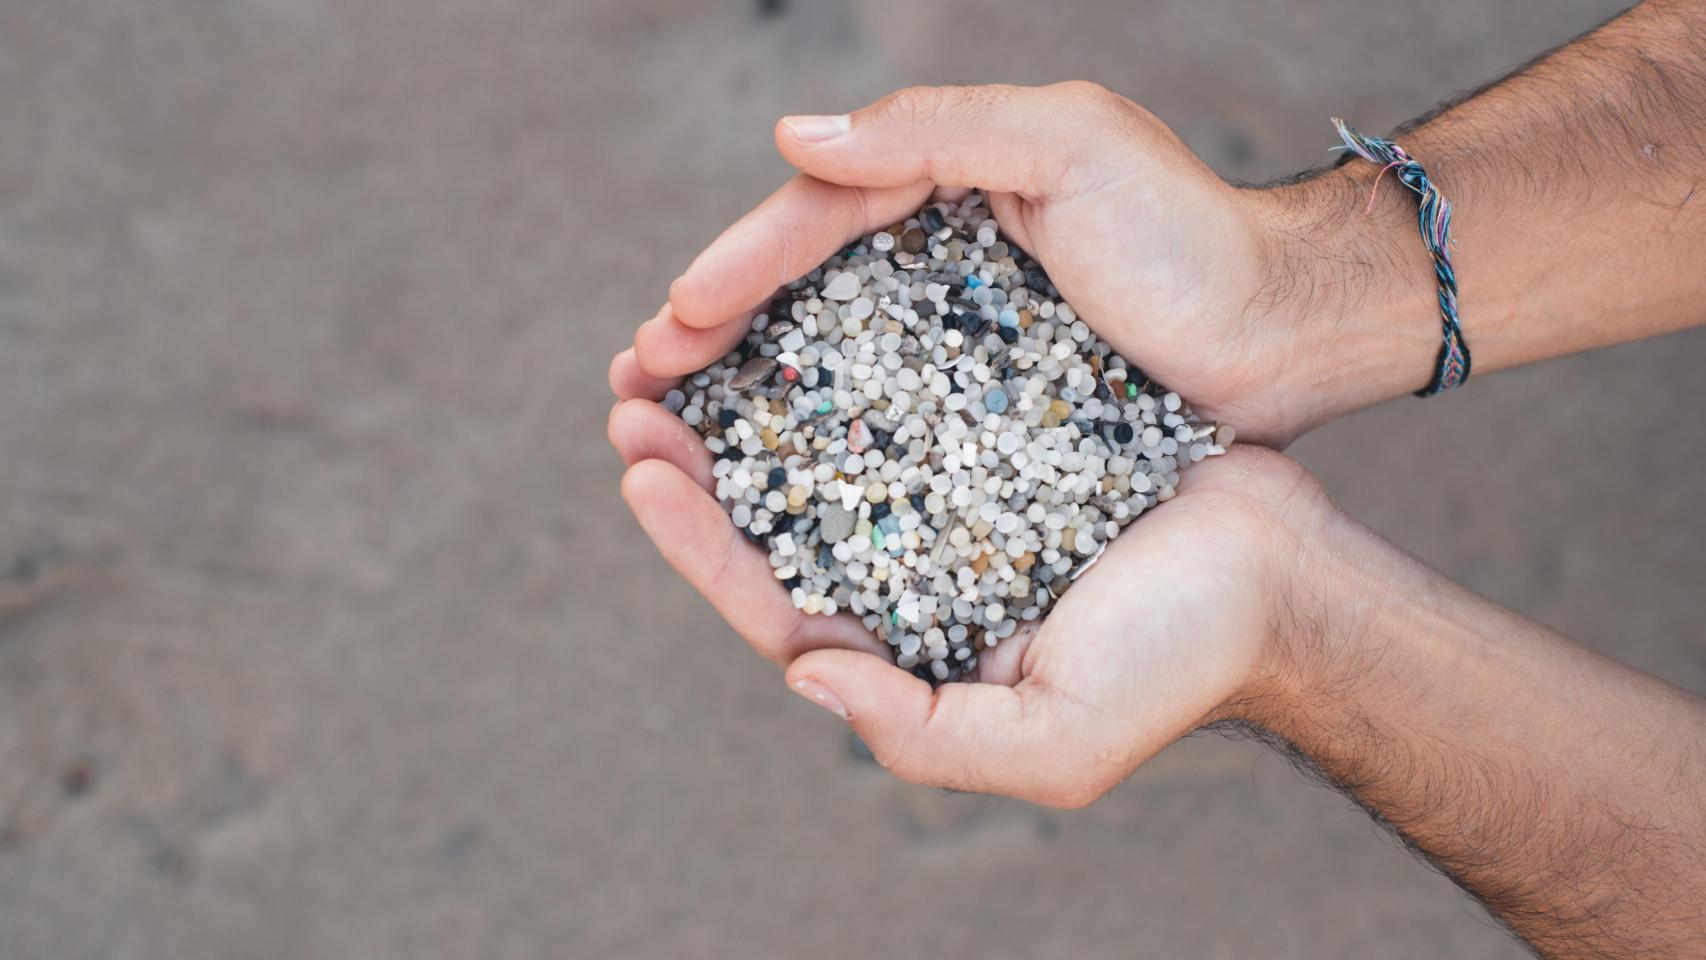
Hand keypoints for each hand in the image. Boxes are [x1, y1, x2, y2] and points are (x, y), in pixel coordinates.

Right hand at [610, 82, 1432, 446]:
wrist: (1290, 330)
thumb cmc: (1190, 233)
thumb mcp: (1070, 144)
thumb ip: (935, 129)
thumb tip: (793, 138)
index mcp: (944, 186)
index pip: (816, 219)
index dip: (737, 268)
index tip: (670, 325)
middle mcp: (939, 261)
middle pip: (800, 293)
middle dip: (713, 336)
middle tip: (635, 388)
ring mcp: (961, 336)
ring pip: (830, 360)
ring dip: (747, 394)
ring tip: (672, 432)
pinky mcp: (990, 407)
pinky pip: (888, 420)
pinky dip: (823, 441)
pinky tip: (774, 476)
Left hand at [610, 393, 1334, 807]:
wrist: (1283, 572)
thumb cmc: (1177, 662)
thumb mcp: (1051, 741)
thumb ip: (920, 737)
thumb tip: (806, 677)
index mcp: (909, 649)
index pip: (776, 603)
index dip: (699, 545)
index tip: (643, 475)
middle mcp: (914, 571)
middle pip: (778, 519)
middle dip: (696, 464)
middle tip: (628, 399)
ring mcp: (949, 496)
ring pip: (822, 446)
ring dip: (748, 400)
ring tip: (679, 343)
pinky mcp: (991, 428)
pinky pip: (897, 388)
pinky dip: (837, 358)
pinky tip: (793, 311)